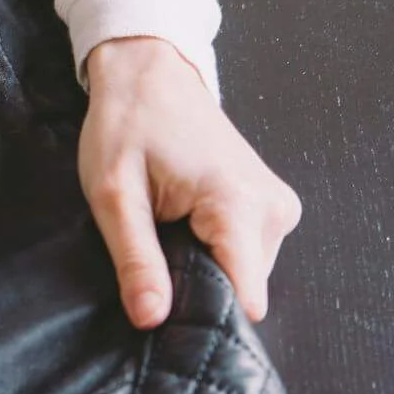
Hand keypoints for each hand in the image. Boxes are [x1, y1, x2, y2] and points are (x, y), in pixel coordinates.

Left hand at [80, 37, 300, 327]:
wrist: (150, 74)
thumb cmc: (129, 124)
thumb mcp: (115, 195)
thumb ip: (136, 260)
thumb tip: (152, 319)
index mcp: (240, 205)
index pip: (244, 298)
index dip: (202, 316)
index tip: (166, 317)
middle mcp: (274, 210)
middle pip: (242, 289)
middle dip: (195, 287)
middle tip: (153, 256)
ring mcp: (278, 209)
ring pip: (243, 276)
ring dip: (202, 268)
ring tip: (166, 233)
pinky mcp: (271, 209)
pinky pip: (244, 255)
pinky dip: (211, 252)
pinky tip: (183, 228)